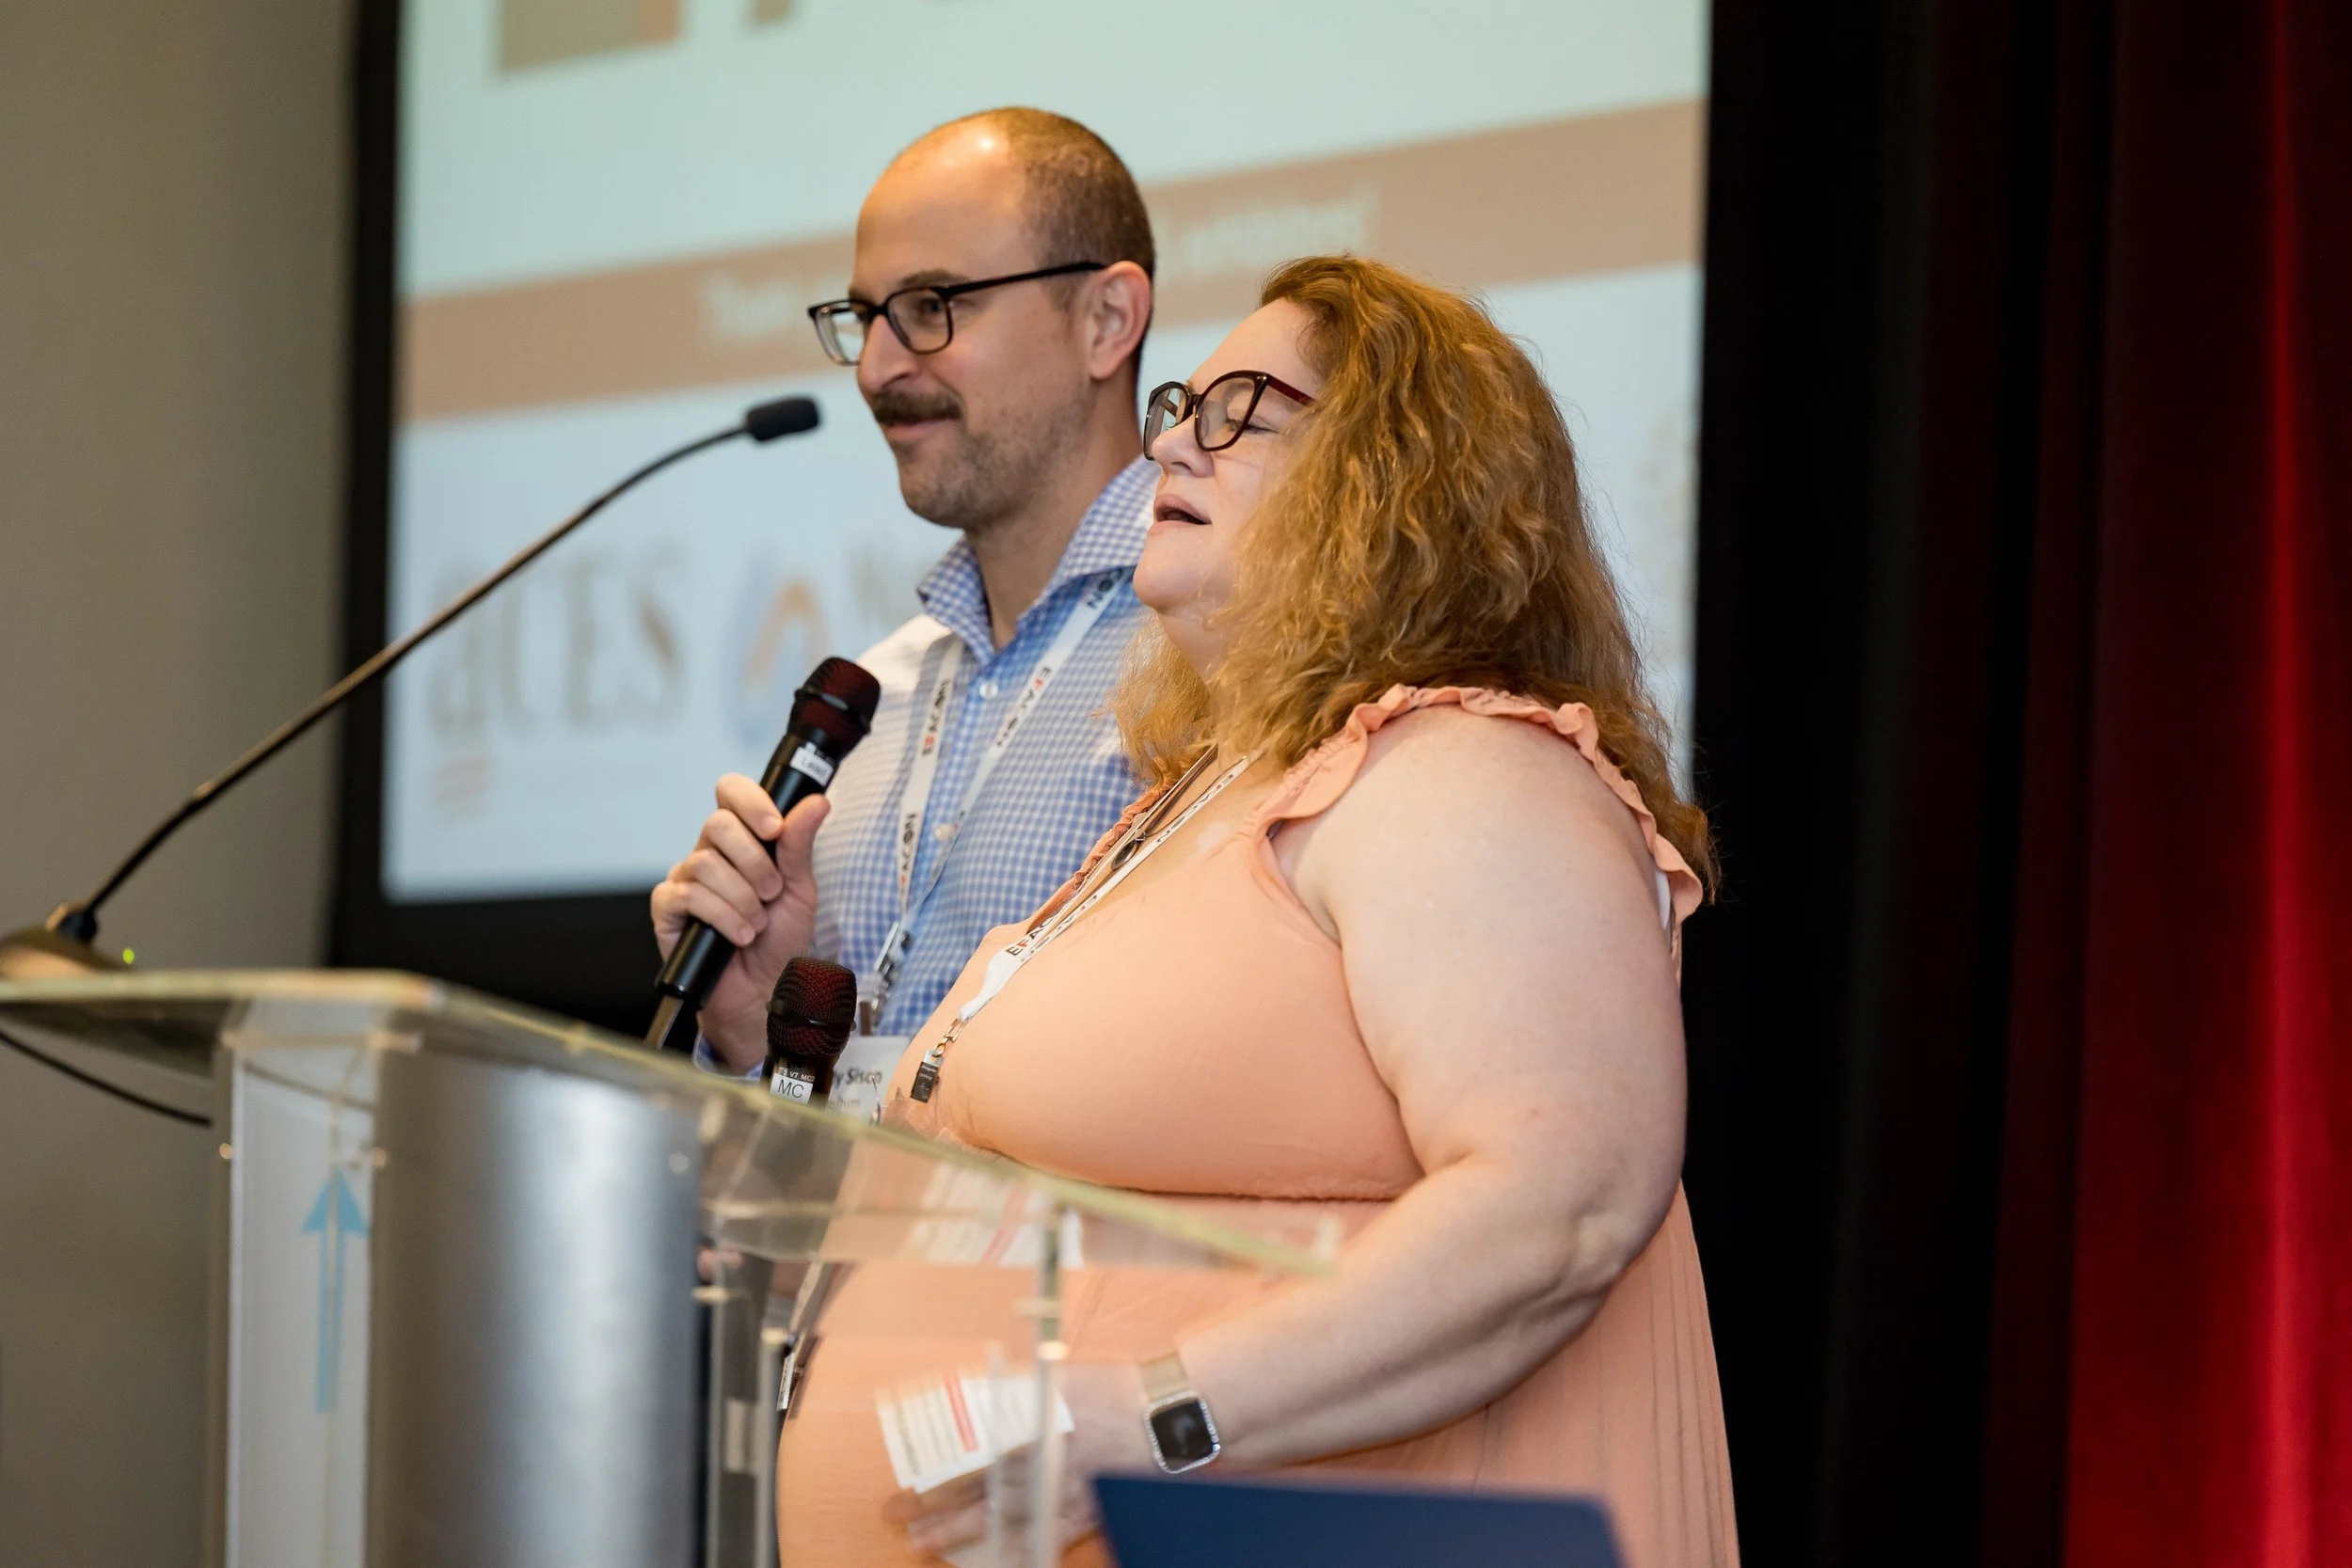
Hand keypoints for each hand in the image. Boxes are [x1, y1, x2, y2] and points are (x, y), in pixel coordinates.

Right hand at [649, 774, 830, 1070]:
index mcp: (741, 839)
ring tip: (756, 923)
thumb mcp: (800, 889)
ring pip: (705, 863)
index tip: (775, 829)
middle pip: (717, 824)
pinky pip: (688, 896)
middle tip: (771, 893)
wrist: (764, 989)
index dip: (750, 802)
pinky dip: (722, 917)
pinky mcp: (668, 908)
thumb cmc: (780, 939)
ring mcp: (685, 879)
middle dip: (755, 863)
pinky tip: (738, 934)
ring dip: (742, 898)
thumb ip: (800, 844)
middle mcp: (709, 853)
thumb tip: (816, 802)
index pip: (730, 793)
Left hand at [886, 1360, 1155, 1558]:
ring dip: (957, 1529)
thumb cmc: (1111, 1387)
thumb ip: (1014, 1390)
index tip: (904, 1477)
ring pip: (997, 1515)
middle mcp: (1037, 1461)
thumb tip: (969, 1396)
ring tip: (923, 1542)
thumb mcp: (1056, 1378)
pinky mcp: (1083, 1509)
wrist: (1165, 1413)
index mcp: (1028, 1423)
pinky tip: (996, 1561)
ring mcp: (1059, 1491)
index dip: (933, 1468)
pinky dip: (1019, 1550)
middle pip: (972, 1486)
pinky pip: (1044, 1537)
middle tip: (896, 1514)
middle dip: (931, 1503)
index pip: (966, 1452)